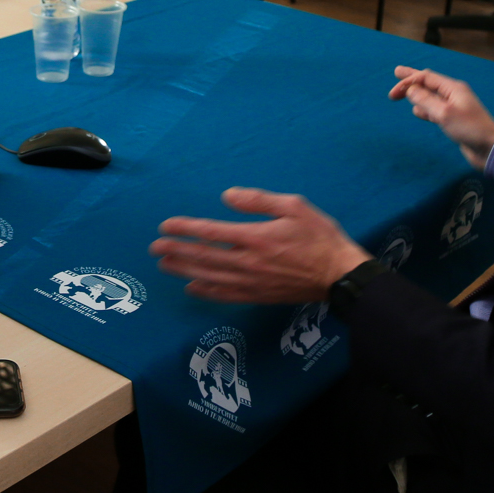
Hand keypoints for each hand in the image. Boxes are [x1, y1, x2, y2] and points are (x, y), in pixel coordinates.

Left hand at [154, 189, 370, 302]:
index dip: (186, 228)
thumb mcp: (294, 206)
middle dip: (176, 251)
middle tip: (154, 247)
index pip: (211, 232)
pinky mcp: (258, 296)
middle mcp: (249, 262)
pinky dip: (205, 292)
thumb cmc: (319, 236)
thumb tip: (227, 196)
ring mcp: (252, 282)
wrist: (339, 274)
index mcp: (256, 237)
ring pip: (209, 277)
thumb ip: (259, 200)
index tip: (166, 225)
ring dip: (184, 270)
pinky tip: (191, 288)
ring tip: (164, 265)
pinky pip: (225, 295)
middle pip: (204, 257)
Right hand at [389, 66, 493, 169]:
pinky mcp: (453, 120)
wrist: (489, 148)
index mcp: (453, 88)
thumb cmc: (468, 128)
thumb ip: (425, 100)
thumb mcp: (444, 113)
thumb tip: (410, 90)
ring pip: (430, 96)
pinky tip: (417, 112)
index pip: (426, 77)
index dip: (408, 81)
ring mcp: (453, 107)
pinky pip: (434, 109)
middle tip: (397, 72)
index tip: (393, 94)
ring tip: (405, 93)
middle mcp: (453, 94)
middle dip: (412, 79)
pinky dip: (424, 109)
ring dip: (417, 94)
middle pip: (428, 83)